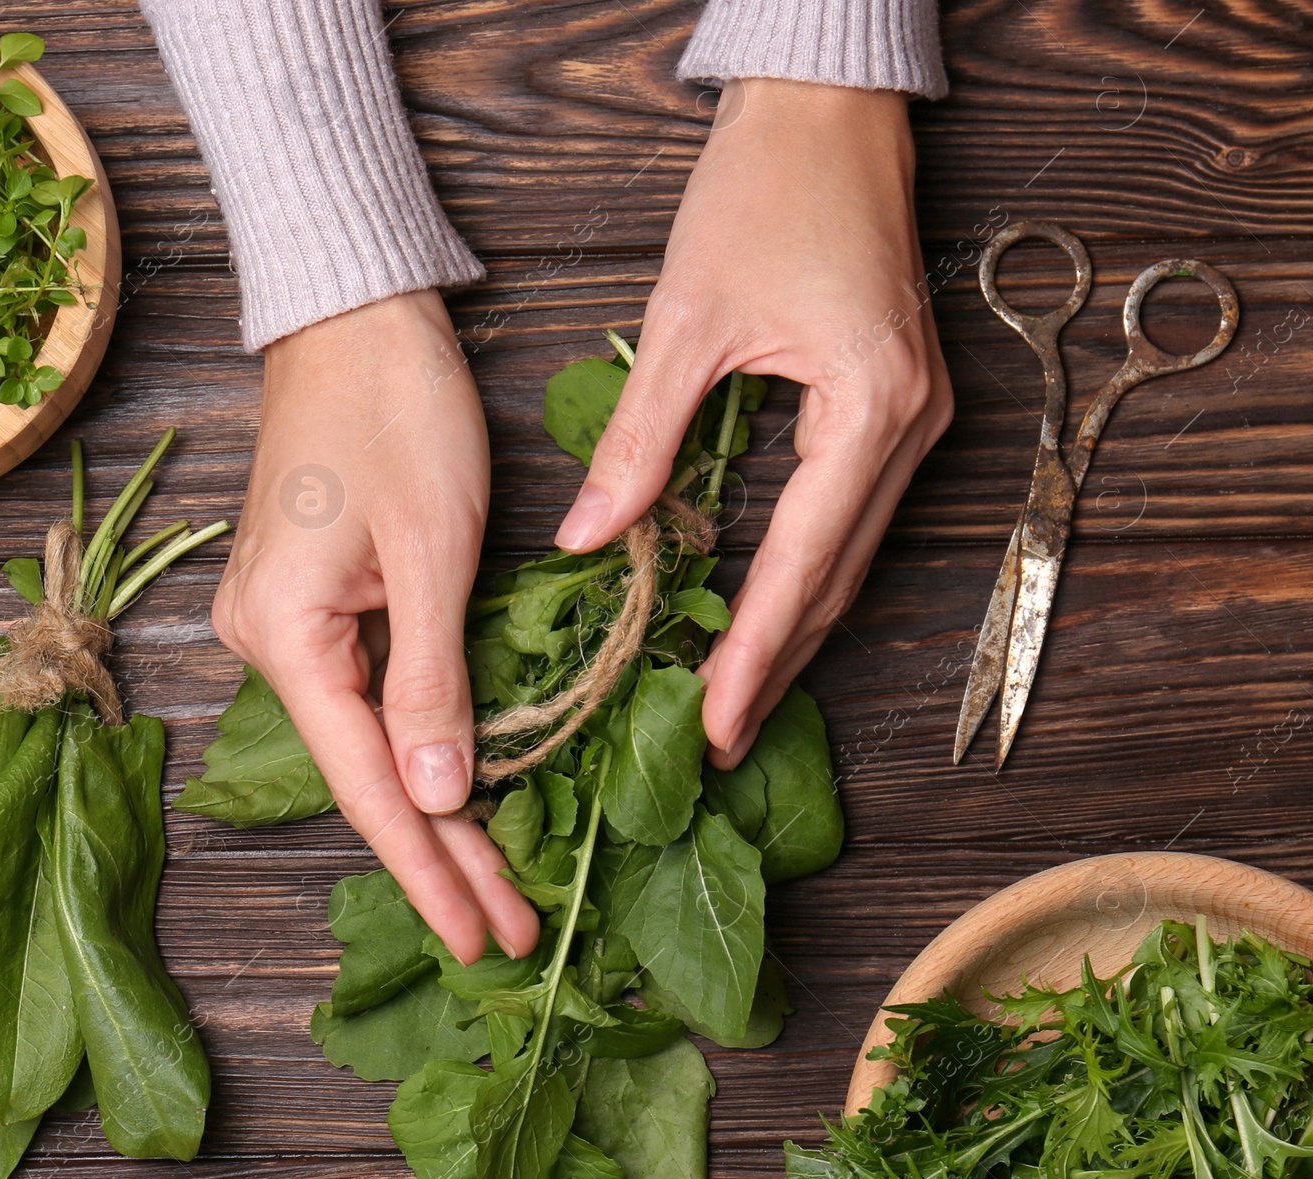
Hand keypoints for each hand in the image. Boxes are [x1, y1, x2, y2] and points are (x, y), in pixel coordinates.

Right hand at [212, 290, 539, 963]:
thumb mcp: (431, 549)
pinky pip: (368, 698)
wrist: (354, 314)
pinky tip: (459, 798)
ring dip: (436, 811)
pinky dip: (419, 749)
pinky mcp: (312, 605)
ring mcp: (284, 626)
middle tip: (511, 933)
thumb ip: (433, 682)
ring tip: (498, 889)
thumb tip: (439, 798)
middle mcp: (266, 644)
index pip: (370, 785)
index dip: (431, 869)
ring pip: (370, 744)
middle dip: (444, 857)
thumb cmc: (397, 410)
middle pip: (368, 777)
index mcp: (285, 636)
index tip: (486, 937)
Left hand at [554, 78, 952, 767]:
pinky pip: (851, 516)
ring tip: (738, 697)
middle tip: (721, 739)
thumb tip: (589, 538)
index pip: (803, 561)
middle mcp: (913, 425)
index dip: (757, 652)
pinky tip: (765, 613)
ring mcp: (918, 418)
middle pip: (840, 578)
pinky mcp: (899, 406)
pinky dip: (805, 572)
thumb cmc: (764, 188)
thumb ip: (640, 438)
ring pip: (851, 556)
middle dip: (779, 664)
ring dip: (795, 629)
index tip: (716, 722)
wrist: (829, 110)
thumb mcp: (686, 317)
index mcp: (871, 406)